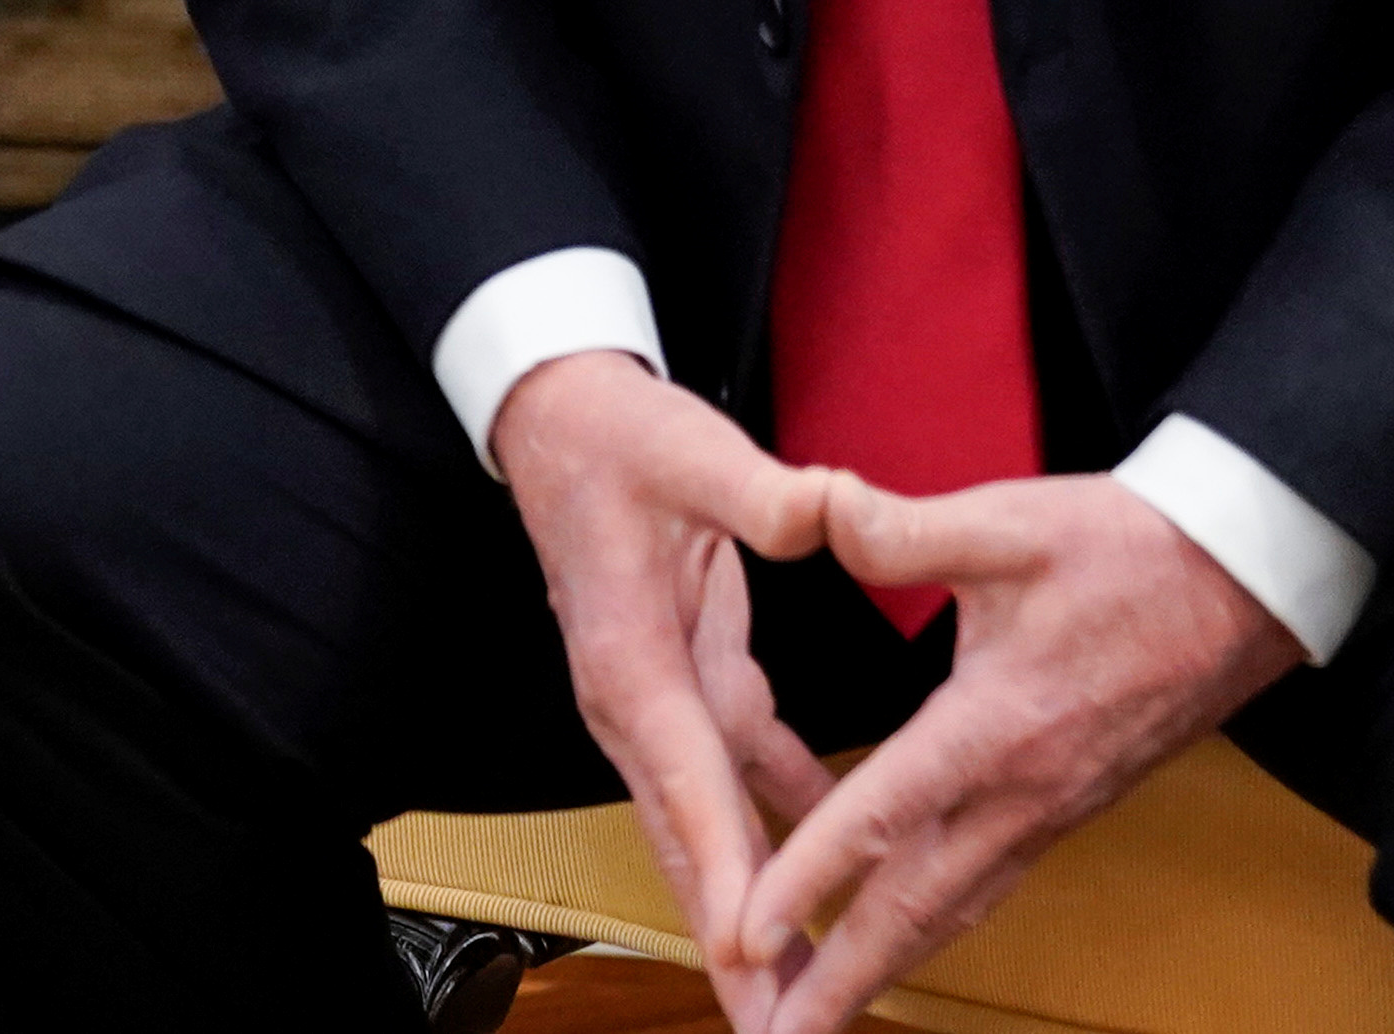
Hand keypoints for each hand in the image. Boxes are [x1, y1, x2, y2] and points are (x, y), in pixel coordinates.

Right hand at [497, 353, 843, 1033]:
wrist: (560, 420)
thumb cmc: (614, 436)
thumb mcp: (688, 449)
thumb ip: (761, 490)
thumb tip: (829, 511)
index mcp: (628, 659)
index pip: (685, 778)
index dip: (724, 864)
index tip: (754, 943)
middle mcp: (634, 700)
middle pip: (690, 838)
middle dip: (732, 937)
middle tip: (774, 1020)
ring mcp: (658, 698)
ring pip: (711, 823)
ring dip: (754, 904)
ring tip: (801, 985)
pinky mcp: (687, 681)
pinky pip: (736, 774)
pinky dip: (778, 824)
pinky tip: (832, 862)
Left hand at [728, 475, 1300, 1031]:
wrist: (1245, 578)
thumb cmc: (1131, 549)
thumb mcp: (1009, 523)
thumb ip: (903, 528)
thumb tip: (816, 505)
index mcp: (996, 724)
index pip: (882, 817)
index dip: (806, 878)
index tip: (746, 934)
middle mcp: (1023, 788)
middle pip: (914, 907)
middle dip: (839, 979)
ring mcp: (1050, 807)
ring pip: (953, 909)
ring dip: (882, 966)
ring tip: (819, 1016)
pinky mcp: (1068, 804)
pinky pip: (986, 884)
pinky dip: (932, 924)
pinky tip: (898, 938)